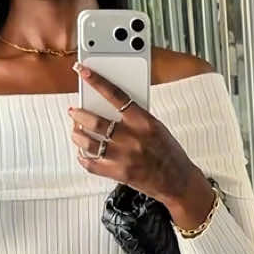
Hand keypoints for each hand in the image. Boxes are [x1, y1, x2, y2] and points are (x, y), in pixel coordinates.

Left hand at [67, 66, 215, 226]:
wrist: (179, 181)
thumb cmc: (168, 152)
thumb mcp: (156, 128)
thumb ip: (135, 117)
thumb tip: (109, 106)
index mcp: (144, 122)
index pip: (116, 95)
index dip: (98, 82)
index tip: (85, 72)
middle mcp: (133, 138)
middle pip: (96, 121)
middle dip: (79, 115)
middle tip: (74, 111)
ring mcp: (125, 157)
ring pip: (89, 143)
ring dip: (77, 135)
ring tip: (76, 131)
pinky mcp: (120, 173)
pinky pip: (92, 165)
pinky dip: (83, 158)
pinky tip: (83, 153)